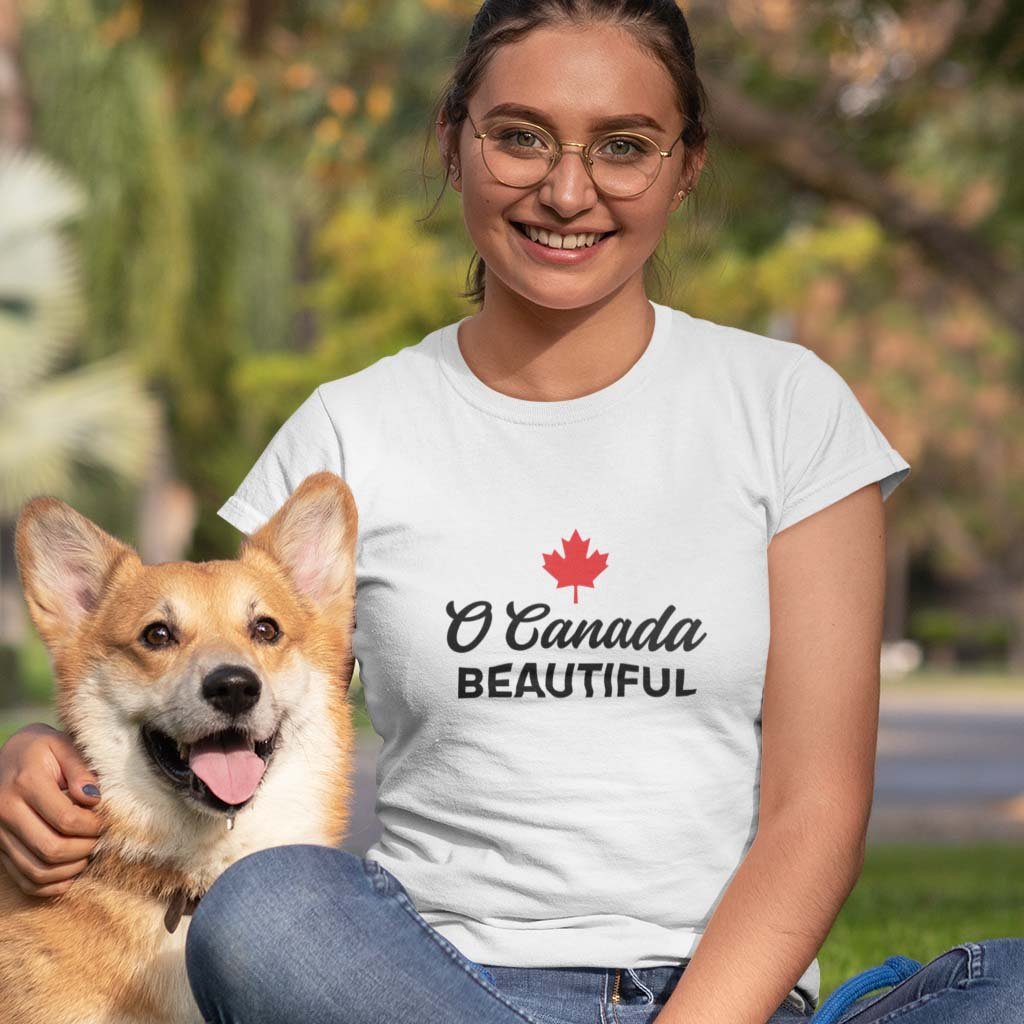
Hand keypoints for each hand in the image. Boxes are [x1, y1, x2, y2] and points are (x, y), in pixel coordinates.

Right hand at [0, 723, 103, 896]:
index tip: (102, 821)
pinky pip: (23, 879)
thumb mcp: (62, 745)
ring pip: (37, 871)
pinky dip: (49, 885)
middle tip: (98, 840)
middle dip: (84, 850)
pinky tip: (69, 872)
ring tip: (86, 854)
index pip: (66, 819)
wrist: (6, 757)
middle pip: (51, 849)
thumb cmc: (41, 750)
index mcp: (25, 783)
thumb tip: (93, 798)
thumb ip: (81, 768)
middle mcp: (5, 812)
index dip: (92, 826)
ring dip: (69, 870)